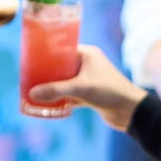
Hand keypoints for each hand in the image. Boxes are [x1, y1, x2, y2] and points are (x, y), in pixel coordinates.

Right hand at [27, 45, 145, 132]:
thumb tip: (30, 94)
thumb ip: (55, 91)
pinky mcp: (91, 95)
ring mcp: (89, 80)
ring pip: (65, 81)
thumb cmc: (109, 92)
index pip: (62, 48)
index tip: (31, 59)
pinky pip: (71, 94)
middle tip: (29, 76)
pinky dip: (61, 98)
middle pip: (61, 66)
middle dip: (46, 72)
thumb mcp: (80, 88)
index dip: (47, 53)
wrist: (131, 111)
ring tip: (34, 89)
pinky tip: (47, 104)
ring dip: (53, 86)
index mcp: (87, 54)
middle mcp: (88, 64)